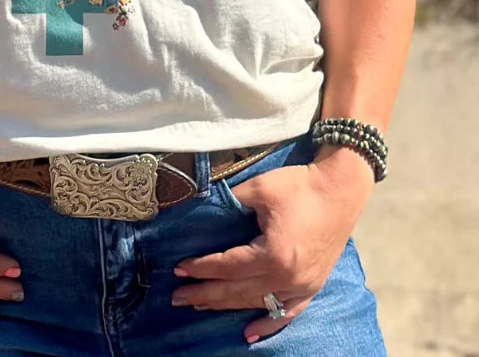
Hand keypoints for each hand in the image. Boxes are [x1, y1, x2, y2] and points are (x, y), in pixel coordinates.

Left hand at [172, 149, 374, 344]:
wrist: (341, 189)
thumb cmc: (300, 186)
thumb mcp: (260, 187)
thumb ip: (230, 202)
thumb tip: (204, 210)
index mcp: (272, 255)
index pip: (228, 266)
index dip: (201, 268)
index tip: (179, 270)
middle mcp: (287, 277)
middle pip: (238, 291)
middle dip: (205, 295)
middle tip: (178, 298)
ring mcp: (302, 286)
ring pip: (257, 303)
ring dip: (228, 306)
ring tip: (201, 306)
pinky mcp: (312, 286)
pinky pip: (287, 313)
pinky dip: (267, 325)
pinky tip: (249, 333)